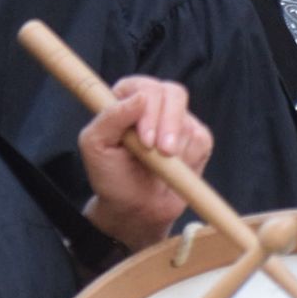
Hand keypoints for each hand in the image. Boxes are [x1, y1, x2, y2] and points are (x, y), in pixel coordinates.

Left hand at [80, 76, 212, 251]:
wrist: (135, 209)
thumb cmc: (110, 175)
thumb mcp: (95, 146)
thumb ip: (111, 117)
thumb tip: (140, 98)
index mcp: (125, 97)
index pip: (143, 87)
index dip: (148, 110)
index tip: (145, 140)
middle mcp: (153, 103)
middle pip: (172, 93)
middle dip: (169, 123)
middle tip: (163, 151)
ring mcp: (176, 119)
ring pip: (187, 118)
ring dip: (177, 146)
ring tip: (161, 166)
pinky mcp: (196, 138)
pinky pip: (201, 139)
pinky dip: (189, 157)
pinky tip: (174, 169)